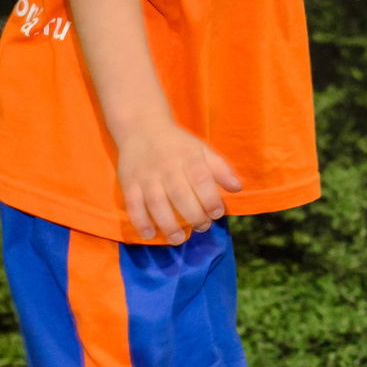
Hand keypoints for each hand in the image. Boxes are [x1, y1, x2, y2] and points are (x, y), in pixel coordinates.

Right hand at [115, 122, 243, 243]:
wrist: (142, 128)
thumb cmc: (177, 145)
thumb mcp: (202, 150)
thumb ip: (220, 169)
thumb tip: (237, 188)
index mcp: (188, 157)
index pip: (202, 180)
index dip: (211, 200)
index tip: (217, 213)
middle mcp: (167, 167)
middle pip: (181, 195)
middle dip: (194, 216)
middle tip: (202, 227)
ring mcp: (146, 176)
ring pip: (157, 204)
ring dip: (168, 225)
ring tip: (179, 238)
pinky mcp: (129, 183)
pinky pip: (133, 206)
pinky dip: (140, 222)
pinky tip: (150, 235)